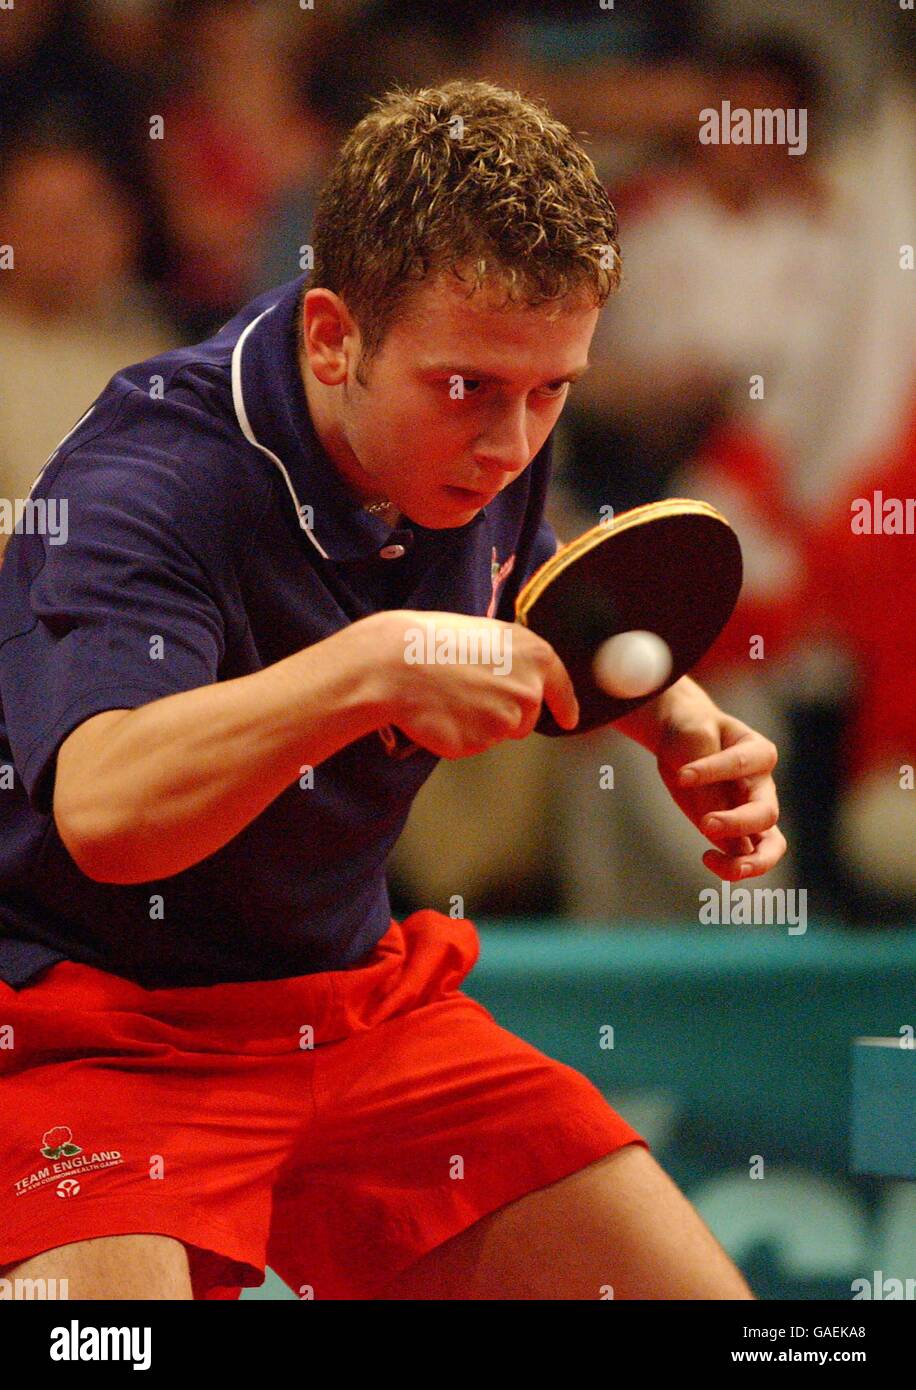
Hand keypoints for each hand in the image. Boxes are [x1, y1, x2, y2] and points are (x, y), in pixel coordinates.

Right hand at [378, 610, 579, 759]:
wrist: (397, 664)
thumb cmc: (435, 642)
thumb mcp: (487, 634)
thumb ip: (514, 659)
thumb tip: (522, 678)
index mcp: (535, 656)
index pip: (562, 688)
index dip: (565, 706)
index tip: (568, 718)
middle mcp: (529, 690)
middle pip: (528, 716)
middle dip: (505, 710)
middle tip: (468, 688)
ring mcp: (506, 720)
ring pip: (500, 732)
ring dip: (480, 722)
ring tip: (451, 697)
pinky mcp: (481, 743)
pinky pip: (475, 744)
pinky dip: (460, 734)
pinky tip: (443, 713)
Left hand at [655, 710, 785, 880]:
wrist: (686, 739)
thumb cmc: (693, 732)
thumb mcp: (694, 736)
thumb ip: (705, 771)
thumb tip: (713, 822)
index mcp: (758, 752)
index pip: (742, 763)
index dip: (712, 771)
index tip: (682, 776)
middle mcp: (762, 786)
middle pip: (766, 813)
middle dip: (737, 824)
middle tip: (705, 825)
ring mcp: (753, 812)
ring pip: (770, 847)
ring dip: (748, 862)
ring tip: (714, 862)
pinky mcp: (737, 832)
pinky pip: (746, 857)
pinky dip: (731, 867)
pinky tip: (708, 859)